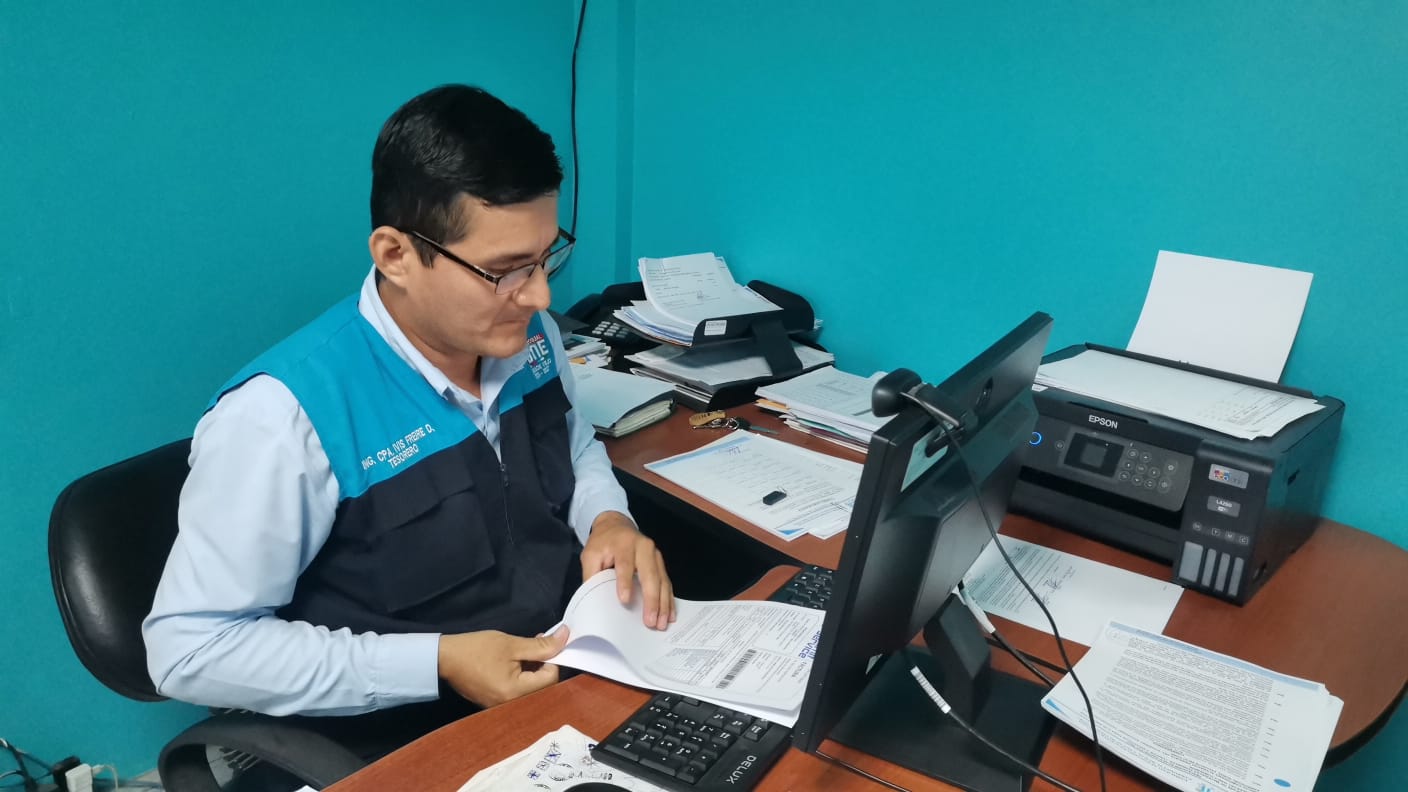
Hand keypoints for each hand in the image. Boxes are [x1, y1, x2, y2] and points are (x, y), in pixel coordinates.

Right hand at [437, 626, 569, 706]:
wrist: (444, 658)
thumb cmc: (477, 649)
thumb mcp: (512, 644)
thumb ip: (541, 645)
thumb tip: (565, 636)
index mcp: (516, 693)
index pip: (550, 677)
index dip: (553, 658)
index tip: (544, 641)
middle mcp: (511, 705)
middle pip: (542, 686)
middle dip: (543, 663)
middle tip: (535, 643)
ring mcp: (502, 706)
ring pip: (531, 688)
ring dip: (533, 669)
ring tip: (523, 650)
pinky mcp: (495, 703)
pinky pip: (518, 691)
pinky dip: (522, 676)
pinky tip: (514, 662)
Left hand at [581, 511, 675, 629]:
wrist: (616, 525)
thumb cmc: (602, 543)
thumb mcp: (590, 554)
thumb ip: (592, 575)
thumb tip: (595, 600)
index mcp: (623, 543)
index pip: (625, 564)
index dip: (625, 582)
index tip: (625, 601)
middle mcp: (643, 547)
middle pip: (650, 574)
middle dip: (651, 599)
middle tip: (650, 621)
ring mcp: (655, 555)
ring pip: (662, 580)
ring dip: (663, 603)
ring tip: (661, 623)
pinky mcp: (660, 563)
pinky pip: (667, 582)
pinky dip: (669, 600)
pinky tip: (669, 614)